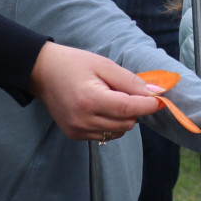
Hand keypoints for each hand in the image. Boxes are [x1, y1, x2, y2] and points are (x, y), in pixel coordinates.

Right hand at [28, 42, 163, 139]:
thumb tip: (157, 93)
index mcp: (90, 100)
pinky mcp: (74, 135)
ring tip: (111, 99)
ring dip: (124, 118)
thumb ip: (131, 82)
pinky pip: (105, 136)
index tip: (160, 99)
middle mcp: (82, 120)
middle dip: (135, 110)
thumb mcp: (105, 66)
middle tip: (127, 92)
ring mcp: (77, 130)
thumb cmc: (74, 64)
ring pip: (118, 132)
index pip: (130, 109)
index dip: (149, 105)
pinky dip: (111, 124)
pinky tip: (101, 108)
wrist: (41, 72)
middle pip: (127, 123)